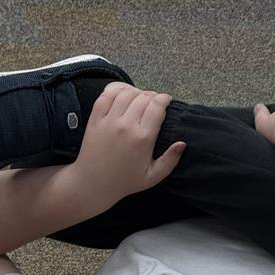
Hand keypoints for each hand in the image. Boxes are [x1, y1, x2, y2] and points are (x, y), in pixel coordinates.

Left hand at [68, 82, 185, 206]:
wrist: (93, 184)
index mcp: (143, 139)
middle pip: (144, 97)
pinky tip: (123, 94)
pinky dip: (116, 90)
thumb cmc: (124, 182)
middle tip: (155, 101)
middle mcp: (126, 126)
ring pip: (126, 93)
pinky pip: (106, 96)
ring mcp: (109, 121)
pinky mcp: (95, 119)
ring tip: (140, 98)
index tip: (167, 100)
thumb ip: (170, 160)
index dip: (165, 99)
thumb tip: (182, 143)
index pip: (157, 106)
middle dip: (153, 95)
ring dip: (136, 92)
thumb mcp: (153, 177)